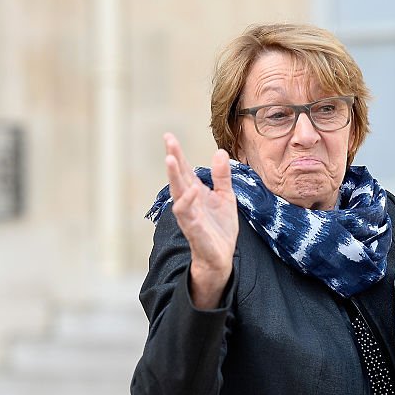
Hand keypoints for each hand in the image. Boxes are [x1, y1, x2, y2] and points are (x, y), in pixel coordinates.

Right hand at [164, 132, 238, 308]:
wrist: (221, 257)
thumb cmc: (219, 229)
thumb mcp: (225, 197)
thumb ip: (222, 176)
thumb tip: (220, 151)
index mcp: (196, 192)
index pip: (185, 170)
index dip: (177, 154)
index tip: (169, 136)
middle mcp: (189, 202)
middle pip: (178, 177)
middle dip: (173, 159)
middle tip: (168, 141)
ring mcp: (189, 215)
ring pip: (177, 193)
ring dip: (173, 177)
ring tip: (170, 160)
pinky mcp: (193, 229)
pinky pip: (186, 214)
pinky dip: (187, 202)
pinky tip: (192, 190)